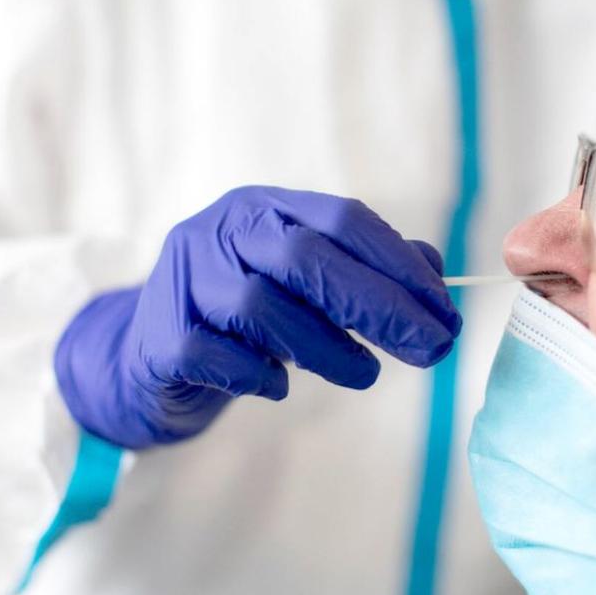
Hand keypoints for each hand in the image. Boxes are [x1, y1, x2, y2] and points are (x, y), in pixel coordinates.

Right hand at [54, 186, 460, 448]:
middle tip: (429, 349)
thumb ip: (367, 271)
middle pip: (306, 257)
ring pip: (261, 305)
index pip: (343, 219)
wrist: (151, 361)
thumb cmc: (245, 320)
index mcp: (265, 207)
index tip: (443, 310)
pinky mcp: (160, 336)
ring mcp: (183, 279)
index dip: (399, 264)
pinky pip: (216, 354)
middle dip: (377, 305)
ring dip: (326, 347)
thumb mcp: (308, 288)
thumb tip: (435, 271)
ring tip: (363, 375)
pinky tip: (279, 387)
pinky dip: (258, 375)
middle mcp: (220, 230)